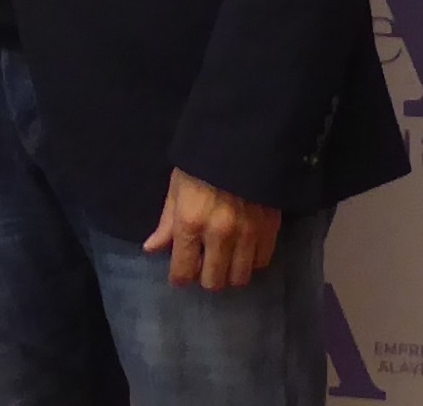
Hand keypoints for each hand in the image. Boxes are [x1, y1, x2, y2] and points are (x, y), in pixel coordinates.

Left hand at [142, 170, 280, 289]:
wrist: (241, 140)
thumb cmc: (200, 162)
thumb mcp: (176, 188)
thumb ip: (166, 223)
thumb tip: (152, 249)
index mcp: (191, 223)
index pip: (183, 271)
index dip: (179, 277)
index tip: (180, 273)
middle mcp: (220, 235)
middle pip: (214, 281)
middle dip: (205, 277)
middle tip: (204, 264)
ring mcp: (248, 234)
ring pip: (240, 277)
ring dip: (230, 272)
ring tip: (225, 259)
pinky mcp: (270, 228)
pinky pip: (262, 262)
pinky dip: (251, 261)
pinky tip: (244, 249)